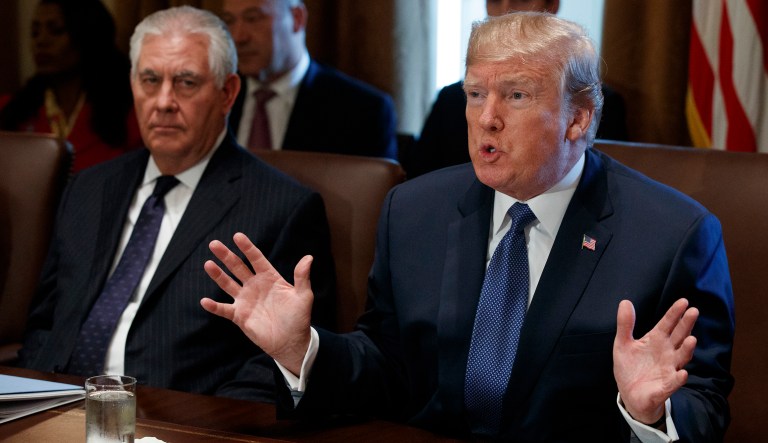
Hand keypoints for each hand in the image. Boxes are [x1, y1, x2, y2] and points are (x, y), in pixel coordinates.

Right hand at [200, 232, 313, 374]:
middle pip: (238, 267)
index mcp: (270, 278)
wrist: (291, 342)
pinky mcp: (239, 316)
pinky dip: (214, 306)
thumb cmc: (299, 318)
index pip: (256, 259)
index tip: (237, 236)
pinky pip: (224, 309)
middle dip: (226, 256)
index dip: (247, 247)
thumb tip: (309, 257)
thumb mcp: (303, 296)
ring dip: (218, 275)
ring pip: (228, 284)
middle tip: (214, 244)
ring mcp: (245, 300)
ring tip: (208, 264)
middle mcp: (255, 286)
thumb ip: (302, 277)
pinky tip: (204, 301)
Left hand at [613, 298, 698, 424]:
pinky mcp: (665, 387)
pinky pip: (674, 382)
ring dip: (687, 349)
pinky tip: (682, 373)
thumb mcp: (623, 343)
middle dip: (686, 325)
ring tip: (692, 339)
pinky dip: (678, 378)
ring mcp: (668, 369)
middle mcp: (667, 352)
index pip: (667, 324)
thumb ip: (625, 324)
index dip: (674, 313)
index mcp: (656, 340)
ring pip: (682, 357)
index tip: (683, 301)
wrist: (630, 394)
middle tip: (694, 311)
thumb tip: (625, 302)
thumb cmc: (630, 367)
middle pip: (679, 336)